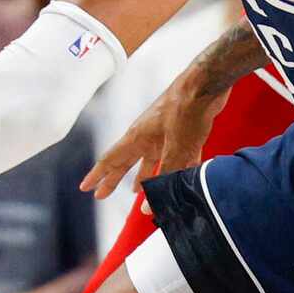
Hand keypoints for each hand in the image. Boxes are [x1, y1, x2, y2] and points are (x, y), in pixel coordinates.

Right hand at [84, 69, 226, 196]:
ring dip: (143, 175)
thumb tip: (148, 208)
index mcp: (137, 137)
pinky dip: (174, 168)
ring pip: (150, 160)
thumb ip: (163, 177)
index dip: (98, 176)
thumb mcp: (175, 149)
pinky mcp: (183, 131)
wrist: (207, 84)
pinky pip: (175, 155)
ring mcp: (164, 132)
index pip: (111, 160)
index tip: (86, 188)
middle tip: (102, 195)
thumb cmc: (186, 111)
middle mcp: (147, 135)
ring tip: (137, 190)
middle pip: (126, 162)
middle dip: (114, 179)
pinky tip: (179, 178)